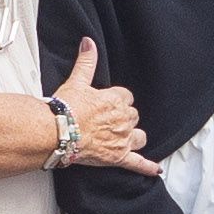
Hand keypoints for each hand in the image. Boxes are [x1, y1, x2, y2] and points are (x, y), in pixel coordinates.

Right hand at [54, 38, 161, 175]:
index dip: (117, 101)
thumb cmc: (66, 109)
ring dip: (133, 136)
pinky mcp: (118, 157)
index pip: (125, 98)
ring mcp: (122, 140)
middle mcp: (123, 120)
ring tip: (124, 138)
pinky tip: (155, 170)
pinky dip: (147, 167)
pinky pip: (138, 163)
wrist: (58, 132)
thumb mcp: (77, 81)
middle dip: (124, 119)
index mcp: (116, 101)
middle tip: (107, 121)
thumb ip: (86, 62)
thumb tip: (88, 43)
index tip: (107, 104)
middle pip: (133, 117)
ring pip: (138, 136)